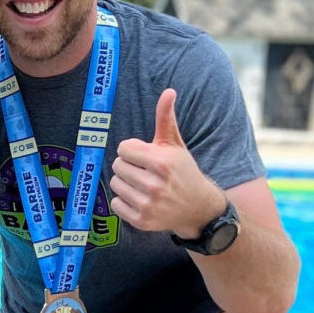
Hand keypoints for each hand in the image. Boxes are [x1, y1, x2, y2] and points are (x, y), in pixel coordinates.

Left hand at [109, 89, 223, 238]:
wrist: (197, 208)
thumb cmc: (182, 172)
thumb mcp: (175, 145)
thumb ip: (166, 118)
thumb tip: (168, 91)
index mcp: (162, 163)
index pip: (123, 149)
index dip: (132, 150)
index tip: (144, 156)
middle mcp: (155, 185)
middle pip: (117, 166)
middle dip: (128, 165)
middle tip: (143, 171)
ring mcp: (148, 205)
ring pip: (115, 184)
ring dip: (125, 182)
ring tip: (142, 184)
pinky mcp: (142, 221)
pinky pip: (115, 204)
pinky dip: (123, 201)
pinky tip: (139, 199)